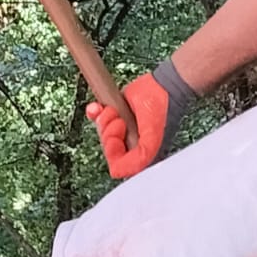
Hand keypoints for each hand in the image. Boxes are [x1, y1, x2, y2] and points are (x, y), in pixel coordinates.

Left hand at [87, 58, 197, 179]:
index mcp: (140, 154)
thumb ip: (139, 159)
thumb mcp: (153, 139)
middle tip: (120, 123)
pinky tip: (100, 107)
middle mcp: (129, 143)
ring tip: (116, 112)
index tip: (118, 138)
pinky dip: (94, 111)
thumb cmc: (162, 109)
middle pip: (106, 148)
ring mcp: (120, 128)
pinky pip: (94, 116)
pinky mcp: (114, 113)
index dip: (113, 152)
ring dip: (104, 120)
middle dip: (109, 133)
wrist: (160, 85)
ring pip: (99, 132)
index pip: (116, 166)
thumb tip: (116, 171)